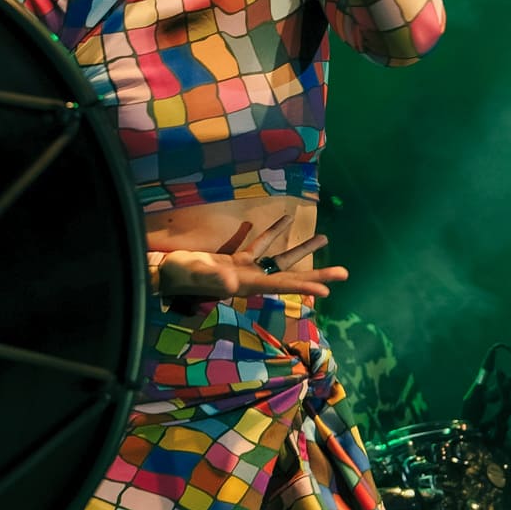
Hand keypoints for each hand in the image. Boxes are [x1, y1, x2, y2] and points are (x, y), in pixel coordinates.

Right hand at [155, 215, 347, 300]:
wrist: (166, 271)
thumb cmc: (180, 273)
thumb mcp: (197, 274)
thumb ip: (215, 278)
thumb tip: (233, 283)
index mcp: (248, 284)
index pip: (282, 285)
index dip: (305, 286)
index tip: (328, 289)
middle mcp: (253, 279)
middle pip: (290, 276)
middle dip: (317, 274)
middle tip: (344, 273)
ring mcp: (246, 269)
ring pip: (280, 260)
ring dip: (301, 250)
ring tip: (323, 238)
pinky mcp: (236, 260)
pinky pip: (259, 245)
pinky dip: (272, 233)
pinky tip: (284, 220)